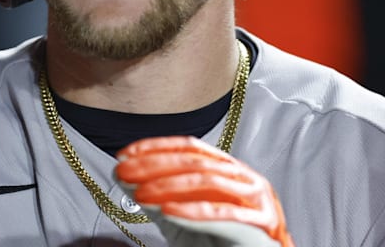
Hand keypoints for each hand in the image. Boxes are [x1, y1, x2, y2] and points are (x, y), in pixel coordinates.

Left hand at [115, 136, 293, 246]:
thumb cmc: (219, 244)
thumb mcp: (181, 216)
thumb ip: (157, 196)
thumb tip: (124, 174)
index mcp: (228, 170)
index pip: (189, 148)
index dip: (155, 147)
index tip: (124, 154)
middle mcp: (243, 177)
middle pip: (194, 162)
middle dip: (154, 165)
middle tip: (124, 171)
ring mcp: (255, 198)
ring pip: (207, 181)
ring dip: (168, 185)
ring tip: (140, 193)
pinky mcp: (261, 223)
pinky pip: (223, 213)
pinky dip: (192, 211)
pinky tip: (167, 211)